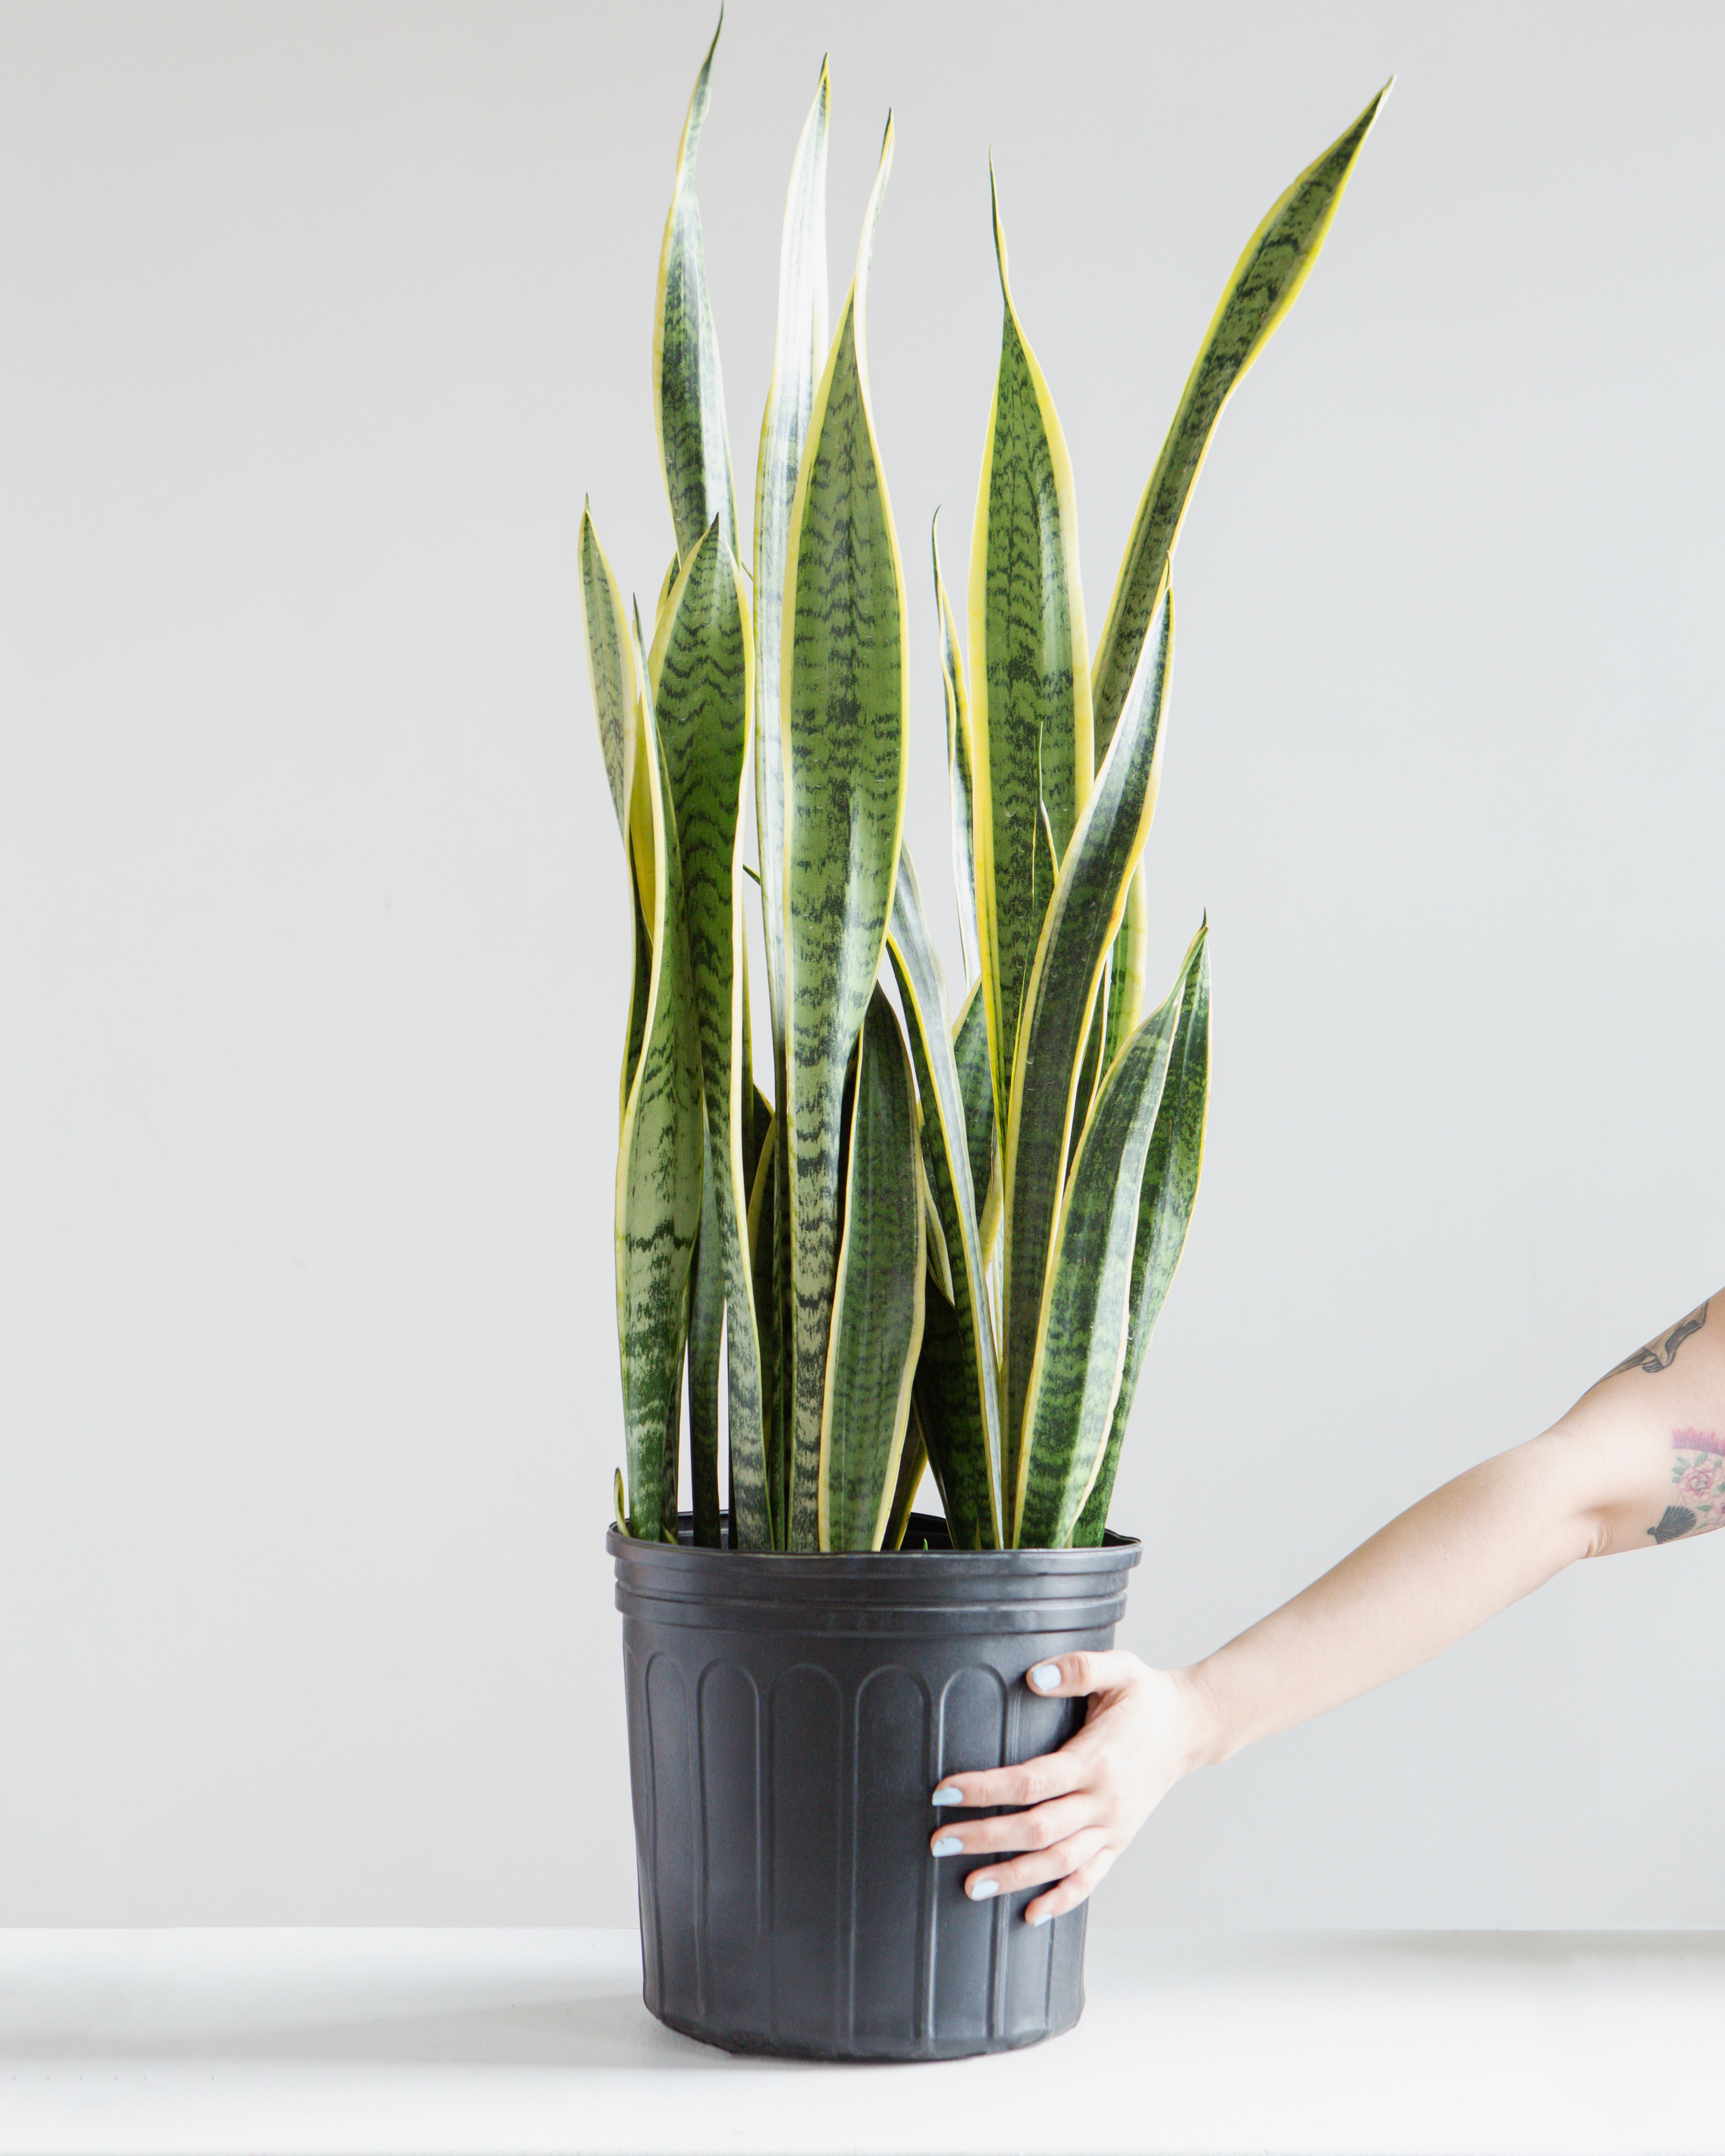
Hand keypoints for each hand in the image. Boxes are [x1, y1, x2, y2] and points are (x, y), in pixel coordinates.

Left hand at [926, 1650, 1207, 1924]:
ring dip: (1014, 1877)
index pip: (1031, 1781)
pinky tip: (1031, 1915)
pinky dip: (1062, 1900)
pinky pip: (1090, 1878)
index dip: (985, 1789)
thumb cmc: (1148, 1697)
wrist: (1192, 1728)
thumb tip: (1034, 1676)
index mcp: (1097, 1760)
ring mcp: (1113, 1827)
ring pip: (1058, 1863)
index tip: (945, 1791)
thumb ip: (1078, 1668)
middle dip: (985, 1838)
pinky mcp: (1119, 1841)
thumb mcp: (1120, 1669)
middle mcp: (1104, 1801)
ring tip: (971, 1887)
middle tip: (939, 1842)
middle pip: (1036, 1829)